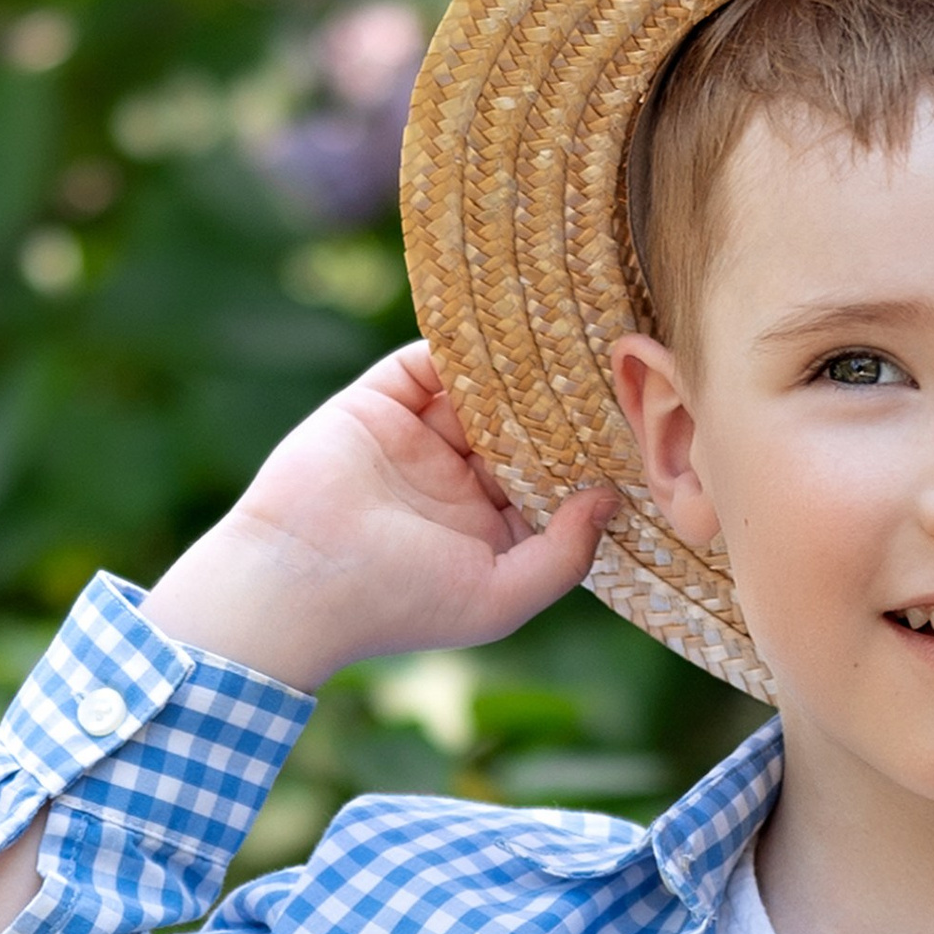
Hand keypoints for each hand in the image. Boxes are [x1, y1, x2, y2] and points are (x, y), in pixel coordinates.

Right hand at [140, 344, 615, 688]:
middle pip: (524, 428)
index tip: (638, 428)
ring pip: (483, 390)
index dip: (589, 457)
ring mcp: (419, 439)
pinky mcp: (380, 403)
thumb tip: (609, 500)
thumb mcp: (501, 597)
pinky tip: (506, 330)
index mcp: (489, 529)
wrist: (295, 580)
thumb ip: (563, 556)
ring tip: (571, 339)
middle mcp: (458, 481)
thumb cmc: (399, 603)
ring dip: (520, 368)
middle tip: (617, 368)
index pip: (551, 481)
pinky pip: (427, 362)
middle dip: (563, 404)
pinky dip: (463, 344)